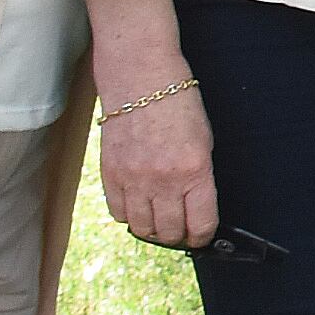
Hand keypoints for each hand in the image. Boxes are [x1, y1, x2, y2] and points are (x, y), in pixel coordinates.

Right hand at [97, 70, 218, 249]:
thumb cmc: (178, 104)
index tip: (202, 235)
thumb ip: (199, 177)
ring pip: (142, 228)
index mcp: (195, 170)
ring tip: (159, 219)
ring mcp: (134, 179)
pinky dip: (129, 215)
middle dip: (178, 236)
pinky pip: (118, 212)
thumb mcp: (204, 141)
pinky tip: (137, 205)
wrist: (140, 78)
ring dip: (153, 229)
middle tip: (180, 229)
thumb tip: (196, 208)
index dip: (203, 236)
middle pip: (169, 232)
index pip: (200, 224)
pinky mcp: (110, 175)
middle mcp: (164, 180)